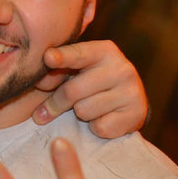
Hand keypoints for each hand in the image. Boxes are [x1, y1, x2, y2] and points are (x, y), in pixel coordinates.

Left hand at [31, 40, 146, 137]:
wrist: (130, 100)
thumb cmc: (93, 80)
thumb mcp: (76, 69)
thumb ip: (57, 72)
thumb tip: (40, 81)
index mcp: (104, 51)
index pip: (77, 54)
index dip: (61, 57)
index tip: (48, 58)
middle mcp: (121, 68)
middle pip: (73, 90)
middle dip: (55, 103)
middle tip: (42, 113)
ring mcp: (131, 91)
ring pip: (84, 110)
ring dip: (80, 113)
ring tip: (89, 106)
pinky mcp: (136, 114)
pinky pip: (100, 127)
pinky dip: (95, 127)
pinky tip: (103, 117)